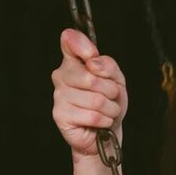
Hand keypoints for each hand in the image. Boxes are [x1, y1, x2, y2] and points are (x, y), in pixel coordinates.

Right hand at [51, 28, 127, 158]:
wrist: (106, 134)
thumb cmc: (109, 104)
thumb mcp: (116, 81)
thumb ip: (108, 65)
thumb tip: (93, 62)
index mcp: (73, 62)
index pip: (69, 40)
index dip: (83, 46)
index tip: (93, 57)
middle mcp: (61, 76)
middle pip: (91, 77)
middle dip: (110, 91)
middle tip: (109, 97)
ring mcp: (59, 95)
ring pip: (95, 99)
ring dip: (110, 109)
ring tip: (106, 111)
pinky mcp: (60, 115)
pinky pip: (92, 116)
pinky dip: (104, 121)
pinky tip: (100, 122)